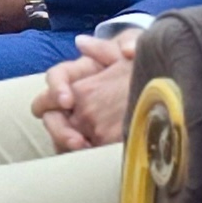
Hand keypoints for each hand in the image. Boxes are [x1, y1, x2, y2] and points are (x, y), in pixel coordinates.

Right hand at [33, 30, 139, 150]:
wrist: (155, 87)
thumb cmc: (138, 63)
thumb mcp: (133, 47)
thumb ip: (121, 45)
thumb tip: (97, 44)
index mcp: (77, 73)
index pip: (56, 76)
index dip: (57, 88)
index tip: (69, 100)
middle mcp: (71, 97)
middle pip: (46, 109)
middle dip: (57, 126)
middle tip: (76, 139)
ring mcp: (76, 120)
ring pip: (55, 133)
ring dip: (65, 143)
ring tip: (86, 151)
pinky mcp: (85, 139)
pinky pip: (69, 150)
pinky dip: (75, 156)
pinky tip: (93, 158)